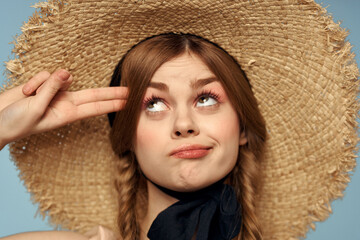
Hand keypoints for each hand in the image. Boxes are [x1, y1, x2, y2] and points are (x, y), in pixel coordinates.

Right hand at [0, 69, 126, 149]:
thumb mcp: (36, 108)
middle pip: (92, 94)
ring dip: (44, 84)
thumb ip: (52, 89)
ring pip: (60, 78)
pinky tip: (24, 93)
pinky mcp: (44, 85)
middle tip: (130, 90)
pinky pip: (44, 75)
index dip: (112, 103)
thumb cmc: (16, 122)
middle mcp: (65, 103)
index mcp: (67, 114)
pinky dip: (33, 82)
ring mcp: (55, 93)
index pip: (95, 107)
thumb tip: (66, 73)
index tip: (128, 102)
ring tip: (29, 97)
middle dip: (111, 92)